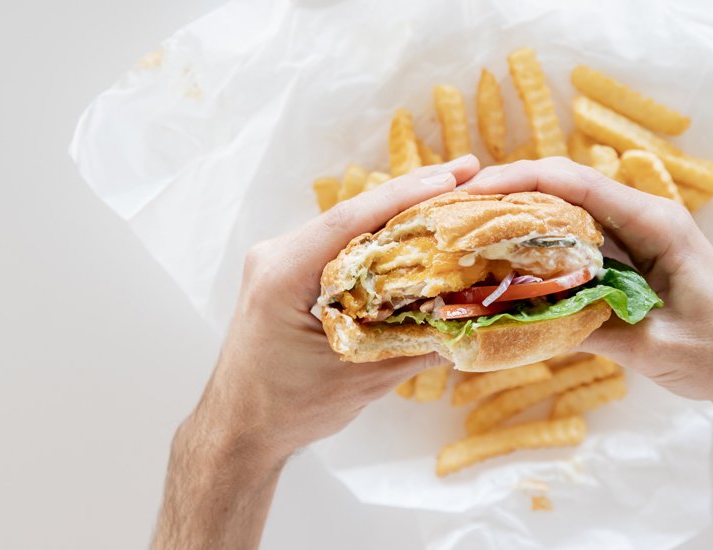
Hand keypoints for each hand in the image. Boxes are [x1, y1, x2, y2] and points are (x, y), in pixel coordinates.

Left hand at [188, 155, 478, 465]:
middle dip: (411, 193)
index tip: (453, 177)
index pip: (351, 221)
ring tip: (451, 192)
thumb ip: (416, 347)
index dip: (406, 194)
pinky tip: (414, 226)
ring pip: (347, 224)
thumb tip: (474, 322)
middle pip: (353, 213)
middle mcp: (275, 255)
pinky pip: (338, 242)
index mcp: (282, 276)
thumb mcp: (361, 381)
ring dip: (397, 210)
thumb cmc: (288, 410)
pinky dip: (378, 234)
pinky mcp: (285, 270)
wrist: (238, 429)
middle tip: (467, 173)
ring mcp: (277, 260)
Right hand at [460, 157, 712, 406]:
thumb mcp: (656, 346)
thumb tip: (524, 323)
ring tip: (469, 233)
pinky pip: (577, 244)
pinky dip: (540, 249)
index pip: (578, 183)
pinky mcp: (628, 262)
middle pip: (564, 190)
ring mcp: (635, 240)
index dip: (522, 180)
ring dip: (519, 220)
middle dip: (509, 195)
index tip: (476, 189)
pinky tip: (507, 264)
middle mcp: (642, 220)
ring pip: (566, 215)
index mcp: (656, 224)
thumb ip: (594, 329)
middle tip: (457, 213)